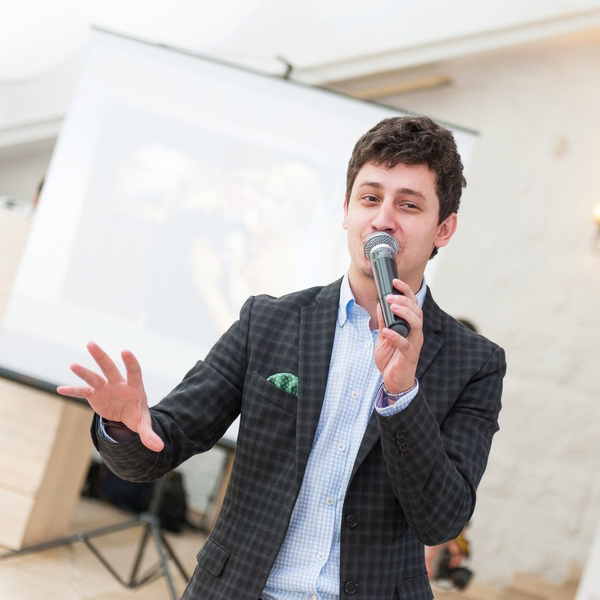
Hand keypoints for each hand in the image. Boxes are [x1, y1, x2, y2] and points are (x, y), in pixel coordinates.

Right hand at [57, 341, 163, 451]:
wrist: (127, 416)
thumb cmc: (137, 414)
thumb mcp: (143, 425)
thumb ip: (150, 435)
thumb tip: (159, 448)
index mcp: (134, 387)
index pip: (134, 371)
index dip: (130, 362)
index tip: (125, 351)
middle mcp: (119, 383)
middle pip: (110, 368)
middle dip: (101, 357)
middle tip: (91, 344)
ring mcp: (106, 387)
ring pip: (94, 377)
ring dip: (84, 372)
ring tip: (73, 365)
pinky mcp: (95, 395)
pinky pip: (83, 391)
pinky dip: (73, 390)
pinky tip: (61, 389)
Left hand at [374, 279, 423, 393]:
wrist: (394, 381)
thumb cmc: (392, 359)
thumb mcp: (385, 337)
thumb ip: (384, 322)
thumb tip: (379, 306)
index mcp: (410, 327)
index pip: (413, 305)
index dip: (406, 291)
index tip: (395, 281)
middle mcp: (415, 333)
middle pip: (416, 311)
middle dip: (404, 300)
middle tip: (389, 296)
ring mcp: (414, 344)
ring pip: (416, 324)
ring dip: (404, 313)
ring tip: (391, 306)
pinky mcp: (409, 356)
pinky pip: (404, 344)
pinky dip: (395, 336)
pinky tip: (386, 331)